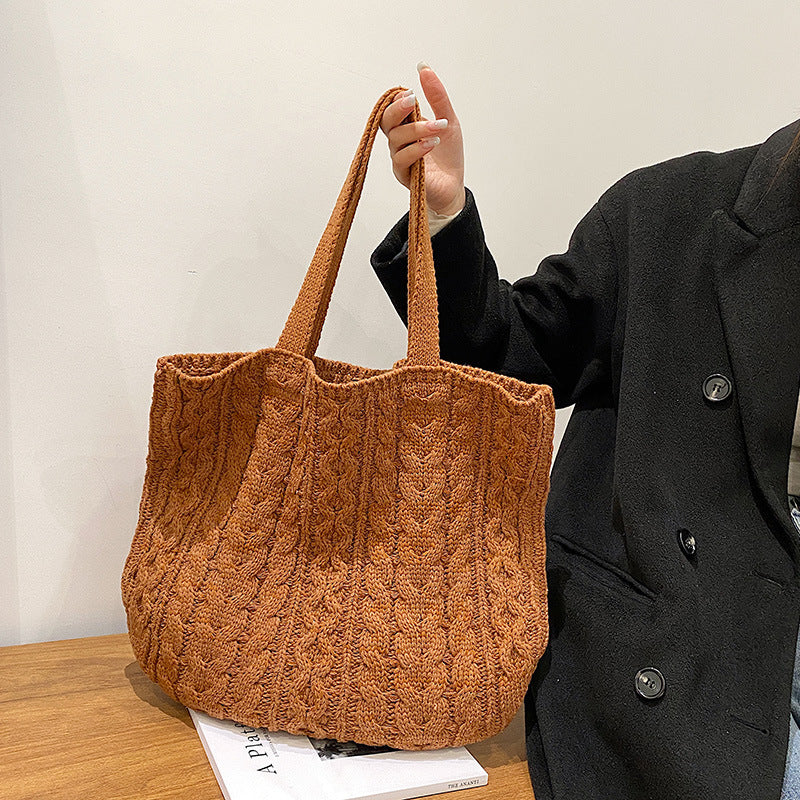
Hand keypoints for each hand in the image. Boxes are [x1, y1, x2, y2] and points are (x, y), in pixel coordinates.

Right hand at [380, 63, 465, 216]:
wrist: (453, 185)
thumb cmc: (448, 155)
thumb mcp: (448, 121)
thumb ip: (437, 97)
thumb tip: (423, 67)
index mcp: (406, 127)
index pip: (391, 109)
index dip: (396, 100)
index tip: (410, 93)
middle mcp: (399, 142)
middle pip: (386, 122)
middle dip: (397, 109)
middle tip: (413, 100)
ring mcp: (400, 158)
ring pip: (396, 139)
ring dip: (417, 129)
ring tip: (439, 127)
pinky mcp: (404, 175)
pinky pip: (402, 159)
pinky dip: (417, 149)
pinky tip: (432, 143)